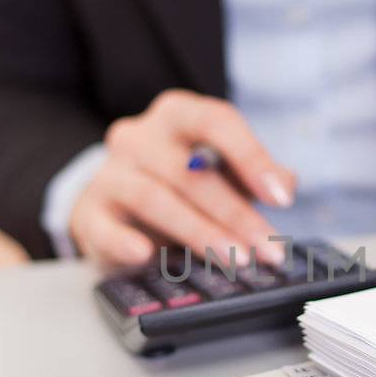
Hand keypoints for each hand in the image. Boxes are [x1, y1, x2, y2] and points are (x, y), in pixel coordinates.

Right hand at [70, 89, 295, 268]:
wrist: (112, 203)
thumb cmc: (178, 183)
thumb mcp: (219, 171)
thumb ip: (253, 174)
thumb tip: (287, 182)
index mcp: (177, 115)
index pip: (216, 121)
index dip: (252, 157)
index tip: (282, 198)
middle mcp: (139, 136)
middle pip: (190, 172)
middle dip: (236, 215)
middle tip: (267, 249)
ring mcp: (110, 173)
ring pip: (155, 199)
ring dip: (199, 233)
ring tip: (234, 261)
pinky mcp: (89, 213)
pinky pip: (104, 226)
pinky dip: (124, 241)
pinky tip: (146, 255)